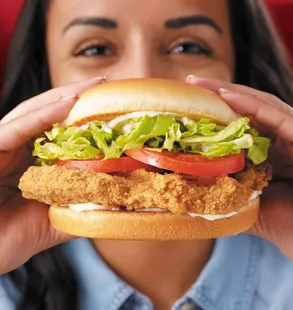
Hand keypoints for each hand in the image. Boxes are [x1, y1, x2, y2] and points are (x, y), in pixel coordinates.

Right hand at [0, 77, 104, 273]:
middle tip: (104, 85)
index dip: (83, 119)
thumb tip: (112, 205)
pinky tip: (69, 102)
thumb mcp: (52, 222)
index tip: (111, 110)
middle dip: (76, 98)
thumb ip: (78, 210)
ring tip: (93, 86)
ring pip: (34, 114)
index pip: (59, 134)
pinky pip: (18, 127)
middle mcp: (15, 149)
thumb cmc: (6, 239)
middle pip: (47, 116)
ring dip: (65, 98)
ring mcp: (1, 146)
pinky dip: (44, 114)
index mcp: (30, 162)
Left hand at [187, 75, 292, 264]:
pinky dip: (252, 105)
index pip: (240, 128)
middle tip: (192, 84)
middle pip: (248, 110)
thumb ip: (227, 199)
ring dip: (230, 93)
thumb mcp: (249, 209)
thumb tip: (194, 197)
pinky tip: (227, 96)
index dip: (215, 116)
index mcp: (269, 155)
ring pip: (261, 106)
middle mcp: (282, 141)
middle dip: (219, 95)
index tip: (188, 109)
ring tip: (202, 85)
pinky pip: (278, 116)